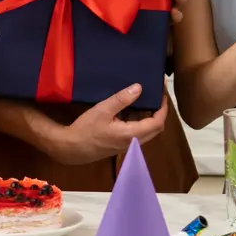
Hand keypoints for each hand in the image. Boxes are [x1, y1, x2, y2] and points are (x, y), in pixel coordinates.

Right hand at [53, 84, 167, 164]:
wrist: (71, 148)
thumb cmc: (86, 129)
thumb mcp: (103, 110)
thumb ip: (122, 99)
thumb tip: (139, 87)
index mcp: (132, 135)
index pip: (157, 123)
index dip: (163, 109)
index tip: (162, 95)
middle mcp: (133, 143)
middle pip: (155, 129)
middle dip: (158, 113)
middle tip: (156, 97)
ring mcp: (127, 146)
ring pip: (146, 132)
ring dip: (148, 118)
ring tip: (144, 100)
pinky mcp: (121, 145)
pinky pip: (137, 133)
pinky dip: (139, 122)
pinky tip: (130, 110)